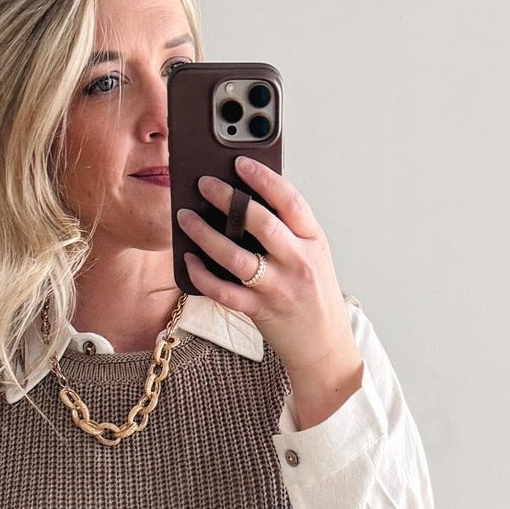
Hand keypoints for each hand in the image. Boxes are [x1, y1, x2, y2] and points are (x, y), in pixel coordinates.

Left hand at [176, 156, 364, 429]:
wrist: (324, 347)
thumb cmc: (314, 297)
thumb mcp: (313, 256)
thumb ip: (288, 231)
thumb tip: (244, 201)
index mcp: (313, 242)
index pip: (290, 201)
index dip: (264, 178)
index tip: (240, 162)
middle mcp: (298, 262)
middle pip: (260, 223)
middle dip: (227, 198)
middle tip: (203, 183)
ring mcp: (279, 288)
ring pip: (236, 256)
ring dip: (205, 233)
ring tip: (185, 217)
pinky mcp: (260, 311)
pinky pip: (224, 291)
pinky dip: (202, 275)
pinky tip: (188, 260)